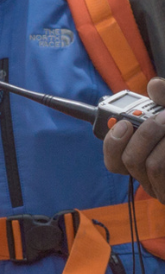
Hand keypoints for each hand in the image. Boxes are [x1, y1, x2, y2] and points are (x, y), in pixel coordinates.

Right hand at [103, 76, 164, 201]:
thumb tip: (154, 86)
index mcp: (145, 159)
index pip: (115, 160)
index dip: (114, 142)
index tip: (125, 123)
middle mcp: (151, 177)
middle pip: (127, 162)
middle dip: (144, 134)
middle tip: (164, 118)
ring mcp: (164, 188)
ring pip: (150, 166)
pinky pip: (164, 170)